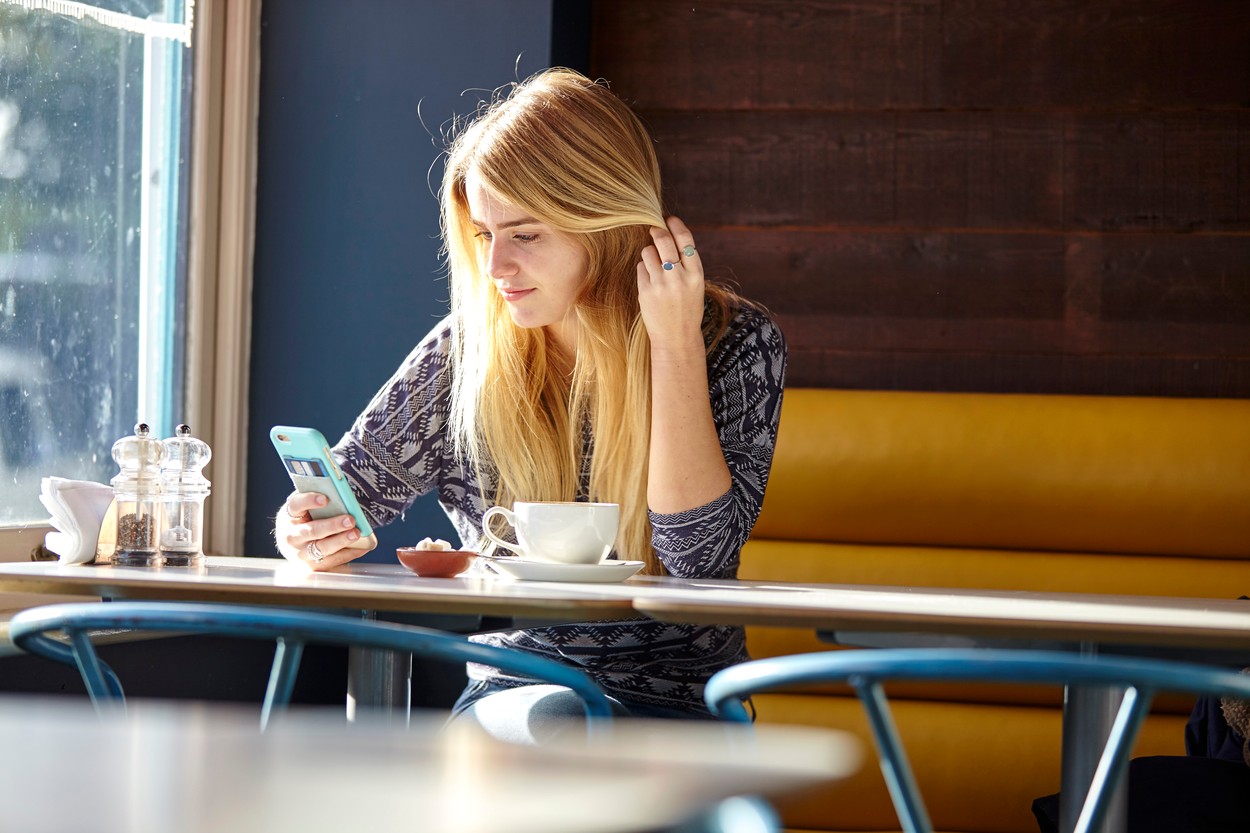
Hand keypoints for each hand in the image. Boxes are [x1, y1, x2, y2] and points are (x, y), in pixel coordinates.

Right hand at [274, 491, 375, 570]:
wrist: (294, 544)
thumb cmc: (306, 519)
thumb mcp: (306, 507)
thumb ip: (319, 501)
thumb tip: (342, 495)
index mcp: (288, 516)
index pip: (296, 505)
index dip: (309, 501)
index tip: (325, 499)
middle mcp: (291, 536)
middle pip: (311, 531)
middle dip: (332, 526)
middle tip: (350, 520)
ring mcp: (300, 554)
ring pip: (322, 548)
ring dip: (341, 541)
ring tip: (356, 533)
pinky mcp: (312, 566)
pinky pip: (332, 561)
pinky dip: (349, 553)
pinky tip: (363, 546)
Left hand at [637, 216, 704, 355]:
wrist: (677, 337)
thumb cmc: (687, 308)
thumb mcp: (695, 285)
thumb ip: (686, 263)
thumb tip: (670, 234)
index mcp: (696, 274)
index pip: (685, 240)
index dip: (676, 225)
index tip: (669, 219)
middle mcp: (679, 277)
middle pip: (663, 240)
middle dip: (657, 230)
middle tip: (654, 228)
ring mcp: (661, 284)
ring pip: (648, 252)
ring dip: (649, 253)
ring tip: (655, 266)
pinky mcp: (646, 291)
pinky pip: (640, 268)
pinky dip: (644, 270)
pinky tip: (651, 282)